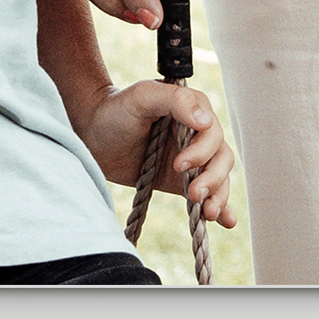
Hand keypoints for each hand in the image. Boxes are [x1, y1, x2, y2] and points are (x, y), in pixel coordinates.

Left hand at [76, 80, 236, 229]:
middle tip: (193, 194)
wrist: (92, 133)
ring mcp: (191, 158)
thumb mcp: (142, 96)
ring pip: (219, 177)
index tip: (179, 164)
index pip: (212, 133)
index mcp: (193, 109)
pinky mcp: (181, 180)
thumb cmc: (116, 109)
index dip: (202, 151)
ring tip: (207, 213)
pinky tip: (226, 221)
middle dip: (212, 178)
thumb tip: (205, 120)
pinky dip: (221, 206)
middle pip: (220, 158)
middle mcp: (197, 133)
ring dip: (219, 195)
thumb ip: (175, 100)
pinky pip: (207, 193)